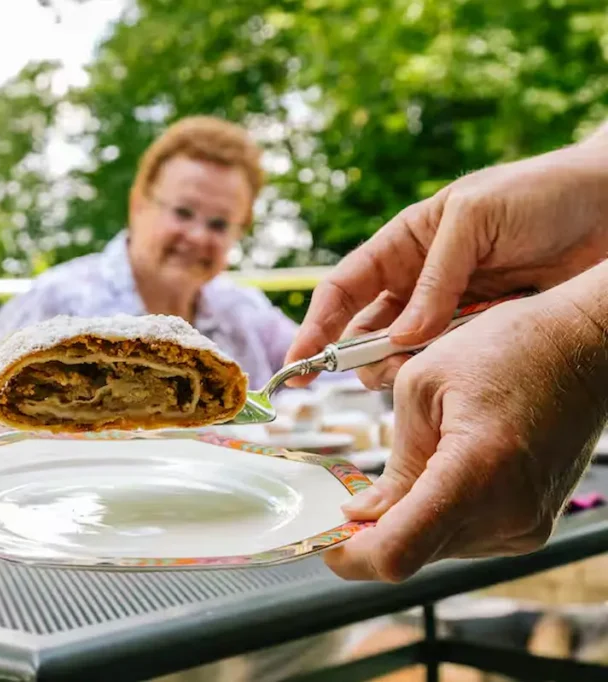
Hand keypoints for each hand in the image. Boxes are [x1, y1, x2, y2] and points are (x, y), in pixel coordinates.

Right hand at [286, 132, 607, 388]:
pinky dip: (440, 372)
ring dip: (400, 369)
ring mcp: (450, 310)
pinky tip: (451, 369)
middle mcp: (419, 281)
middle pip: (365, 331)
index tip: (296, 364)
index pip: (343, 289)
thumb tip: (402, 337)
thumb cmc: (541, 194)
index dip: (315, 326)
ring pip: (402, 354)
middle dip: (355, 359)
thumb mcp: (475, 219)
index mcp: (404, 243)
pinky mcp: (484, 332)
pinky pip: (447, 361)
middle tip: (372, 377)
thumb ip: (437, 278)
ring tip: (418, 372)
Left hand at [324, 287, 607, 581]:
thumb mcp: (423, 387)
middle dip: (370, 534)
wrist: (585, 348)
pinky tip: (433, 476)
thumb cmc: (509, 350)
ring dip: (405, 522)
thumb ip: (392, 462)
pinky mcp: (532, 526)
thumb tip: (363, 515)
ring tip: (400, 471)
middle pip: (412, 553)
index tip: (324, 542)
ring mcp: (525, 526)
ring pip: (435, 548)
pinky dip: (436, 516)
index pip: (397, 553)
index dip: (350, 556)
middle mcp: (506, 513)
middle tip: (344, 501)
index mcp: (474, 473)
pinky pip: (464, 536)